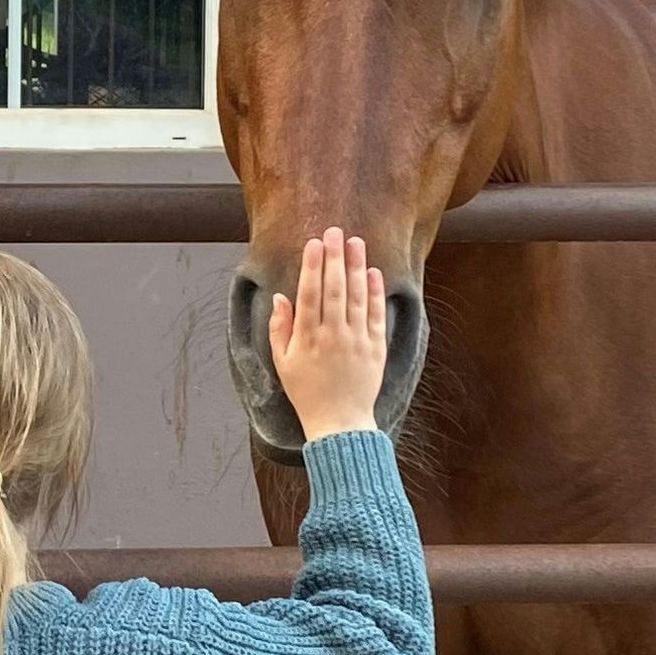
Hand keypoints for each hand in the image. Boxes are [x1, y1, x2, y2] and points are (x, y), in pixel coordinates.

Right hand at [267, 227, 386, 441]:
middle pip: (334, 289)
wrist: (339, 422)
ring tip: (356, 243)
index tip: (313, 244)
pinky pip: (375, 314)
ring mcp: (356, 341)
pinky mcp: (375, 348)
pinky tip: (372, 272)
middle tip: (334, 232)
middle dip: (334, 258)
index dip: (312, 267)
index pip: (309, 294)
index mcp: (307, 338)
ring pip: (356, 297)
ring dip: (356, 267)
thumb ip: (280, 328)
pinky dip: (374, 292)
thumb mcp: (283, 362)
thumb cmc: (306, 392)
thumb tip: (280, 297)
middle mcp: (333, 336)